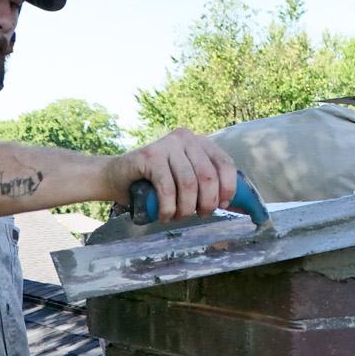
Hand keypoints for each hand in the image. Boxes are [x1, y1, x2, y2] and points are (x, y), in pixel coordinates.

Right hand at [103, 128, 237, 221]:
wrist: (117, 177)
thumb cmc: (156, 184)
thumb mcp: (186, 180)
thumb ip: (207, 185)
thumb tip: (236, 205)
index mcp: (200, 143)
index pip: (225, 163)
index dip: (228, 188)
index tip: (222, 206)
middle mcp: (185, 138)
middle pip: (208, 176)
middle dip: (207, 203)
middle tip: (199, 215)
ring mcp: (167, 144)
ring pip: (189, 184)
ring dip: (186, 209)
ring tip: (177, 217)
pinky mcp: (149, 155)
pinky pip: (167, 187)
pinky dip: (168, 208)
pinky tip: (164, 215)